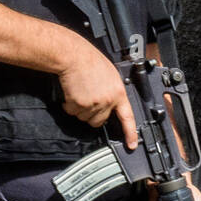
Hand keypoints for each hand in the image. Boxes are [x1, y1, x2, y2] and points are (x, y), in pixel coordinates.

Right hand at [56, 34, 138, 148]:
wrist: (74, 56)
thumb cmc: (90, 61)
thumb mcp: (110, 75)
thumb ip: (113, 92)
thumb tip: (111, 104)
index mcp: (119, 93)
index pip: (128, 118)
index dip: (130, 133)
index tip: (131, 144)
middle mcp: (108, 100)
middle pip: (99, 121)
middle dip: (92, 114)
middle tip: (88, 98)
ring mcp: (94, 103)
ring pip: (84, 118)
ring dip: (79, 109)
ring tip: (80, 91)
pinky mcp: (79, 104)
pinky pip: (72, 112)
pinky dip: (69, 105)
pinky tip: (72, 92)